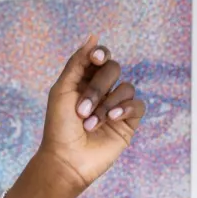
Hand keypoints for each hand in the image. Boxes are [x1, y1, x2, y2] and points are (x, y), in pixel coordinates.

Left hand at [37, 35, 144, 196]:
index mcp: (85, 81)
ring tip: (90, 125)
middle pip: (113, 69)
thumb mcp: (61, 90)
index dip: (101, 54)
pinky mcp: (127, 123)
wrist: (65, 161)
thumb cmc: (58, 128)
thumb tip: (93, 37)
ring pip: (126, 87)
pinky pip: (137, 105)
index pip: (101, 57)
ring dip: (107, 104)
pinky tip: (112, 119)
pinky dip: (125, 109)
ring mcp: (116, 106)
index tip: (95, 59)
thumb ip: (77, 63)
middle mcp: (102, 91)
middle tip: (81, 110)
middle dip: (97, 87)